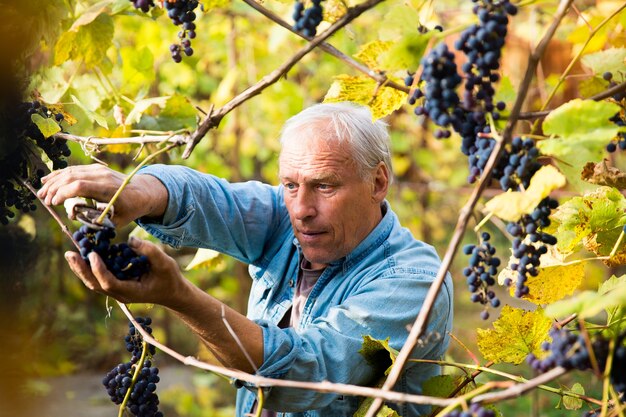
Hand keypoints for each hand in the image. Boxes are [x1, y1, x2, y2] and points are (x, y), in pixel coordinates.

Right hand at [37, 164, 166, 226]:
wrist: (145, 191)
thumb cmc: (132, 208)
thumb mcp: (118, 221)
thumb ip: (97, 221)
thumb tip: (74, 217)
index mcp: (109, 189)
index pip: (80, 186)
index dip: (63, 194)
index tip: (54, 204)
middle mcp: (103, 176)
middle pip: (72, 177)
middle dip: (54, 188)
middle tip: (44, 200)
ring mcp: (99, 170)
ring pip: (71, 171)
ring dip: (54, 181)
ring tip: (42, 193)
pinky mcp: (96, 168)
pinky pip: (75, 169)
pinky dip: (60, 174)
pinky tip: (48, 180)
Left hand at [65, 237, 188, 307]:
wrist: (172, 292)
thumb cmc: (169, 278)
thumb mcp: (165, 263)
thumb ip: (149, 250)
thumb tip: (130, 239)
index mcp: (131, 292)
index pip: (109, 283)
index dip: (99, 270)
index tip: (93, 255)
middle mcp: (120, 294)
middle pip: (95, 284)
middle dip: (82, 270)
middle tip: (70, 254)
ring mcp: (117, 290)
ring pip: (94, 281)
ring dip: (82, 268)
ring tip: (71, 254)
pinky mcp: (117, 284)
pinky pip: (99, 277)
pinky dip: (90, 267)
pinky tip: (85, 254)